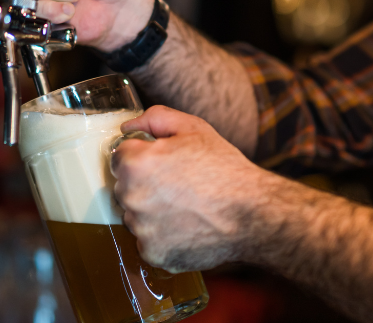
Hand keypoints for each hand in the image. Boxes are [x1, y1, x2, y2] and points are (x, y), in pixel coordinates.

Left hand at [111, 106, 272, 272]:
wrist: (252, 214)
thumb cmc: (224, 169)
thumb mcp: (193, 129)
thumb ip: (155, 119)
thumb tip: (128, 127)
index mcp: (136, 164)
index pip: (120, 157)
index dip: (143, 157)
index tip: (162, 164)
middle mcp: (132, 198)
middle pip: (125, 188)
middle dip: (145, 184)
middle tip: (178, 185)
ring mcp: (141, 229)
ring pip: (135, 216)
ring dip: (152, 212)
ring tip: (185, 207)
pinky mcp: (153, 253)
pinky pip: (149, 241)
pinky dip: (163, 236)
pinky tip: (187, 226)